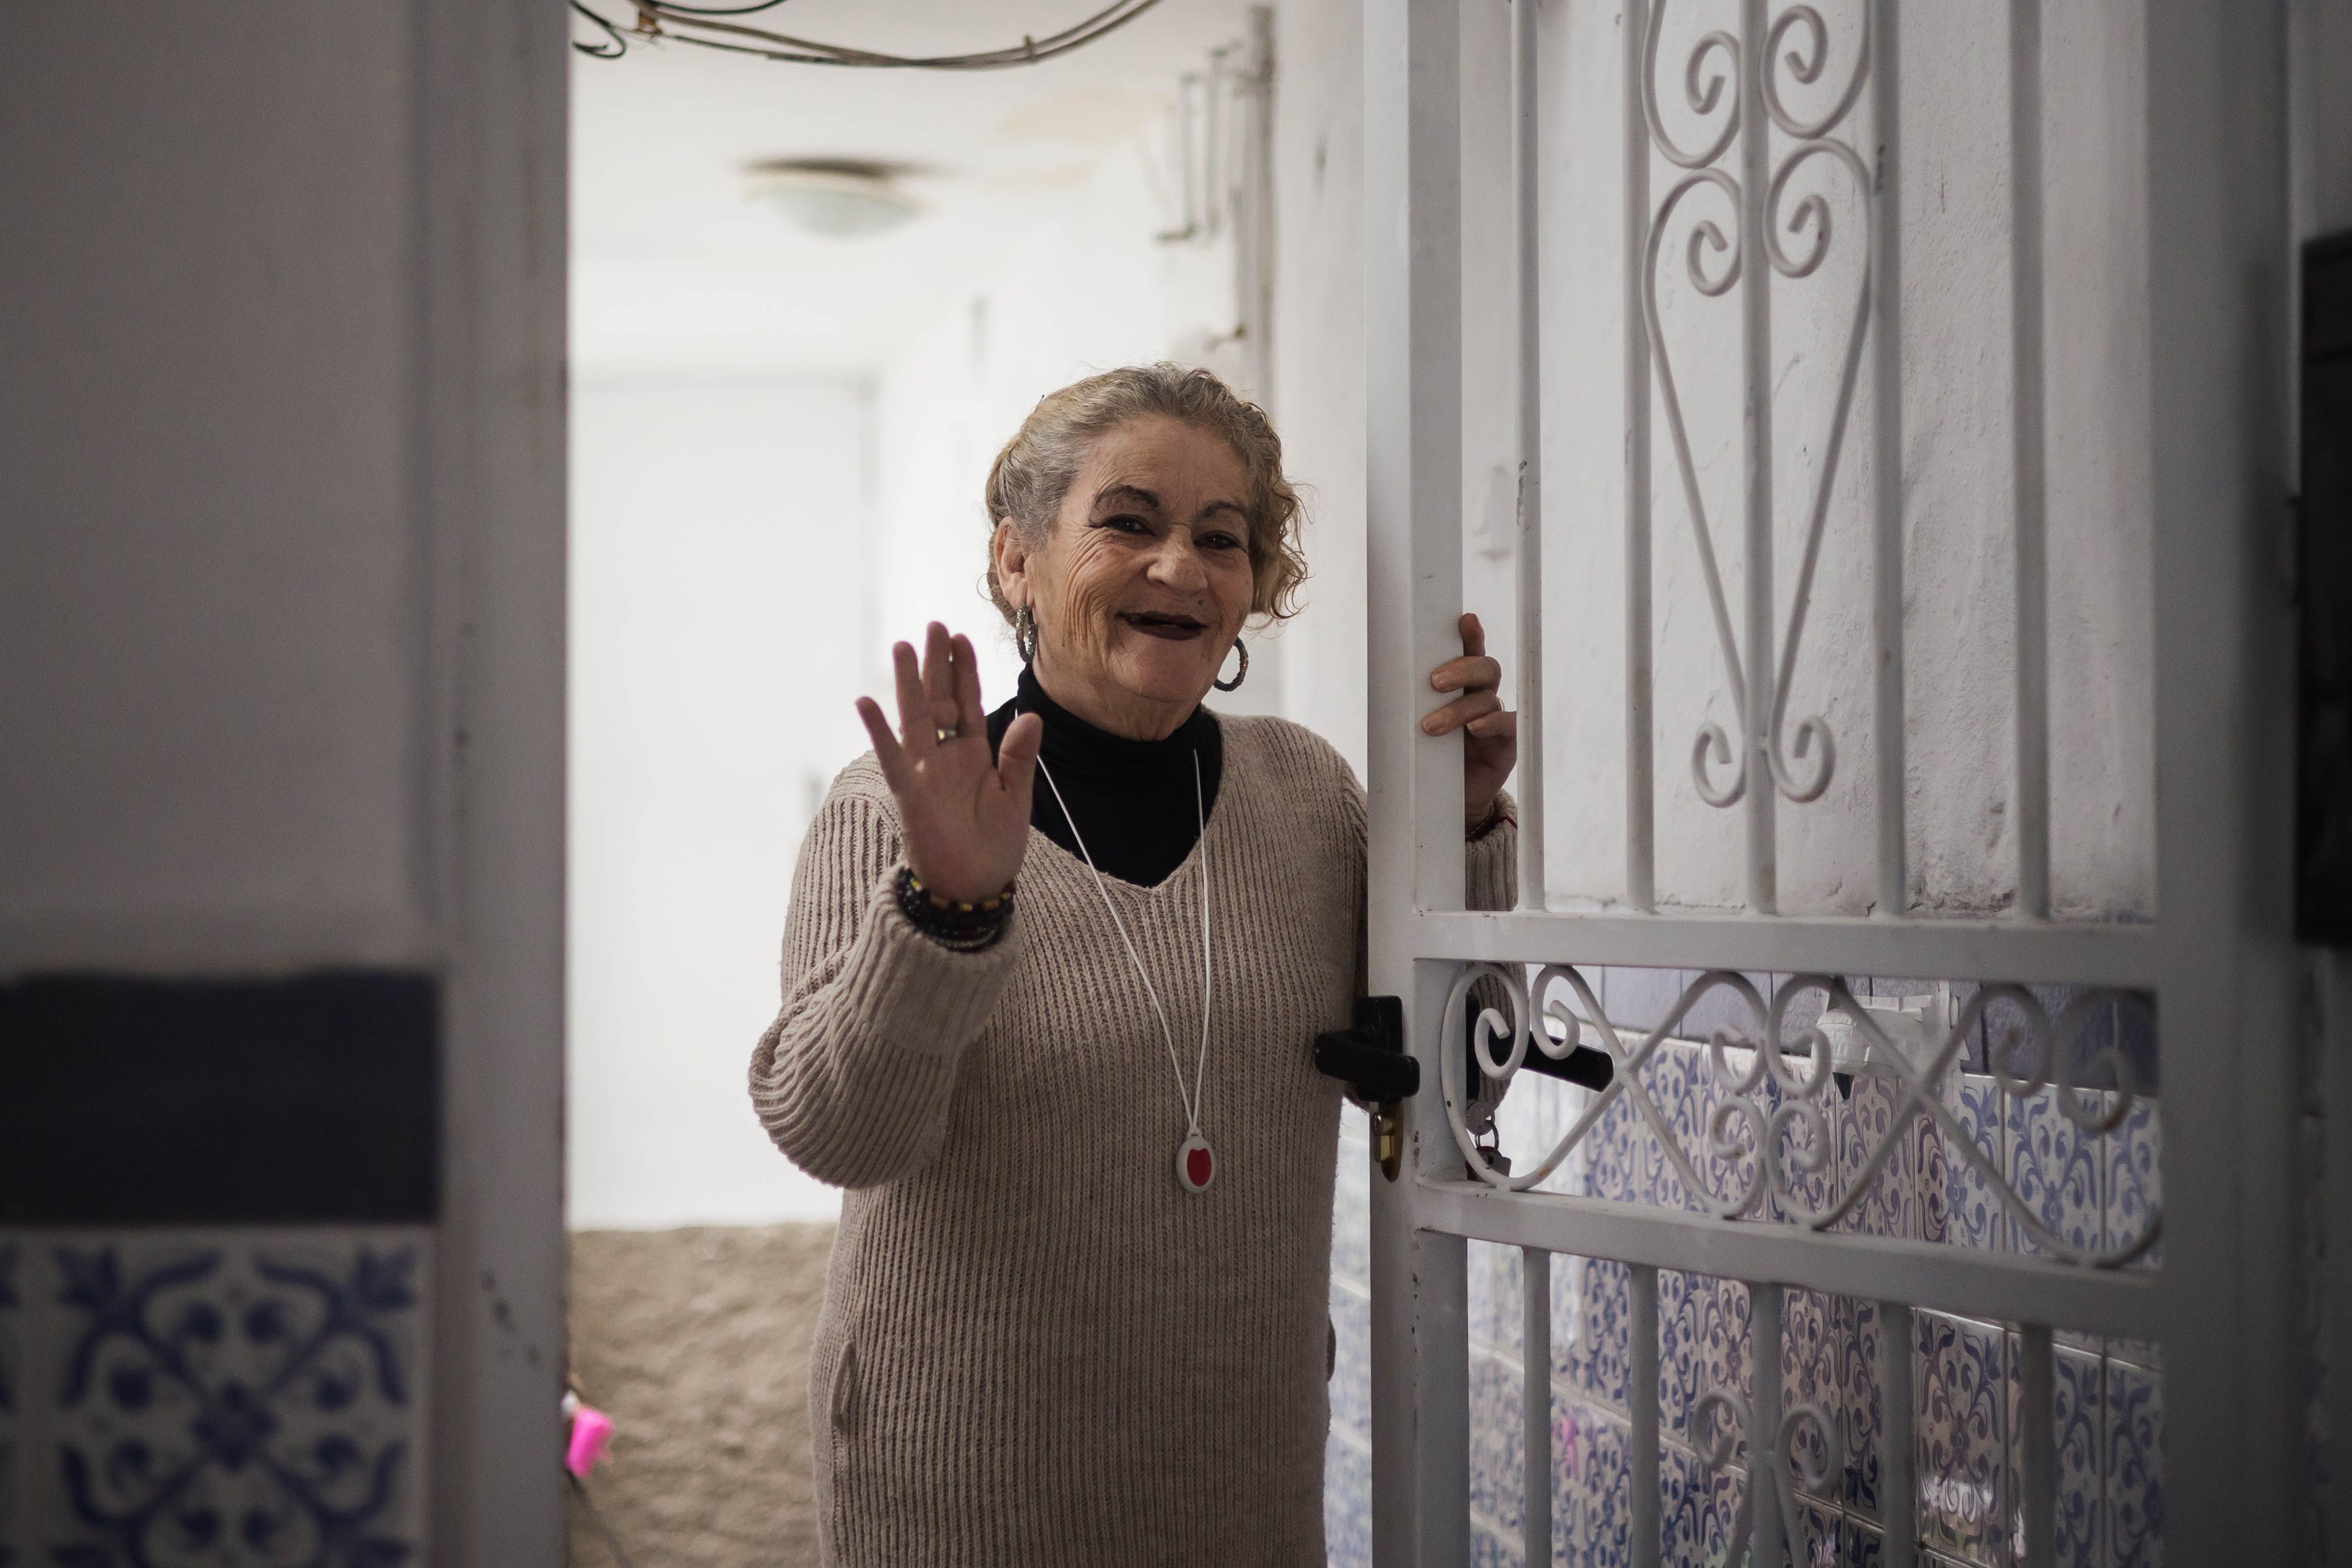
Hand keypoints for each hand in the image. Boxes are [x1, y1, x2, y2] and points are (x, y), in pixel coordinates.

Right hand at [855, 623, 1042, 905]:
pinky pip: (891, 757)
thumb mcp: (1016, 798)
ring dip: (909, 684)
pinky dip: (878, 731)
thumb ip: (1018, 757)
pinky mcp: (909, 793)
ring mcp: (925, 772)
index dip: (964, 672)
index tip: (961, 638)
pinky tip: (866, 701)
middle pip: (939, 700)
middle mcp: (946, 757)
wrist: (975, 888)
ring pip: (914, 719)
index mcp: (974, 755)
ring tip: (903, 647)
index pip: (967, 703)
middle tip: (934, 626)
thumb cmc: (995, 846)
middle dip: (937, 665)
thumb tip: (1031, 716)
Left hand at [1421, 612, 1517, 829]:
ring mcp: (1496, 719)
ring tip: (1430, 727)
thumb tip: (1380, 676)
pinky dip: (1490, 723)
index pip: (1468, 652)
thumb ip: (1407, 702)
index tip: (1464, 620)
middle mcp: (1481, 696)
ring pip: (1486, 699)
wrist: (1443, 801)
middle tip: (1433, 682)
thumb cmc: (1426, 758)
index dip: (1470, 635)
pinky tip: (1474, 729)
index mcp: (1460, 686)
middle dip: (1460, 670)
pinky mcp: (1507, 743)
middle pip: (1484, 669)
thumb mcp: (1411, 726)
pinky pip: (1506, 725)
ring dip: (1458, 709)